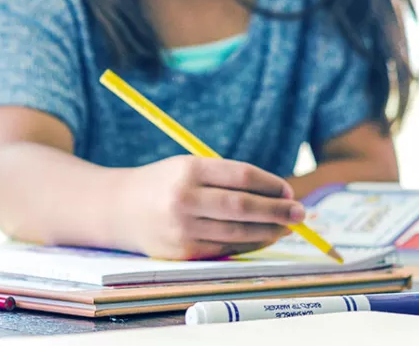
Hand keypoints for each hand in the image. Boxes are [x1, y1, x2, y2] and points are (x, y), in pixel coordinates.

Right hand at [119, 156, 304, 259]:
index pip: (240, 176)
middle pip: (242, 206)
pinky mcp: (182, 252)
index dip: (270, 184)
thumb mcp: (187, 167)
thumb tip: (276, 193)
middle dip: (277, 211)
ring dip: (268, 231)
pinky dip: (249, 245)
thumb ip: (226, 178)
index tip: (288, 190)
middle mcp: (184, 198)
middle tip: (300, 213)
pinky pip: (225, 249)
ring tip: (287, 227)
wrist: (118, 209)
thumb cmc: (164, 183)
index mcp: (188, 168)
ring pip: (237, 232)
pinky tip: (264, 238)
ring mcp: (182, 227)